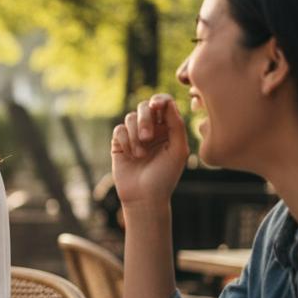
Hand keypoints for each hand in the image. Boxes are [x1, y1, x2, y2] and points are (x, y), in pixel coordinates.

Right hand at [112, 94, 188, 208]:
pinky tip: (131, 155)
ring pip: (130, 117)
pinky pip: (119, 129)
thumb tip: (167, 102)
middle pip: (145, 107)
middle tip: (147, 137)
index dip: (160, 100)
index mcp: (169, 129)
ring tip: (140, 155)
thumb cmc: (165, 175)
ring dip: (135, 135)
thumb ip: (176, 125)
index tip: (156, 106)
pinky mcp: (119, 142)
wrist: (144, 196)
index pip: (164, 104)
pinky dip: (125, 140)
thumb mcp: (178, 150)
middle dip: (145, 120)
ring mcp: (134, 135)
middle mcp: (152, 129)